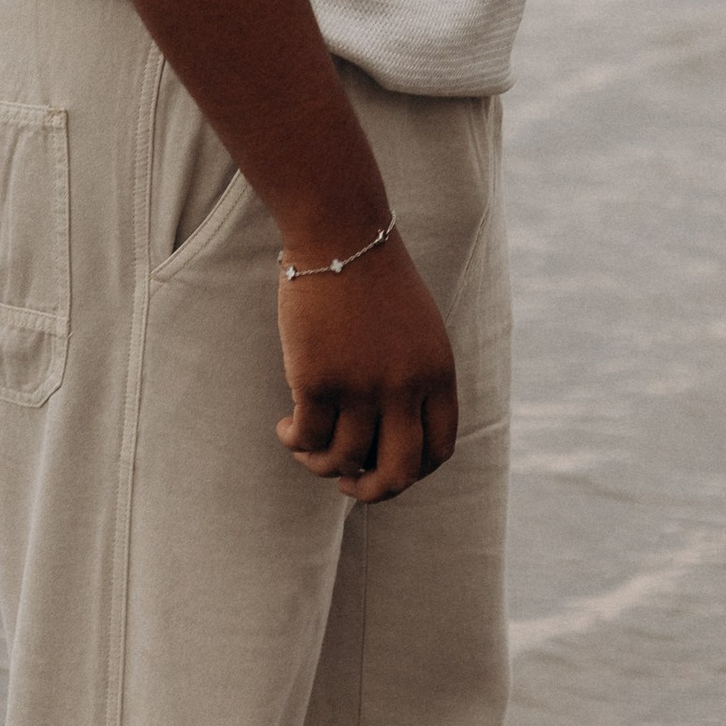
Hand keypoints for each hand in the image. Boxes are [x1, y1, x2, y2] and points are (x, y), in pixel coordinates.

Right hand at [275, 235, 456, 504]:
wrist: (340, 233)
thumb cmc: (376, 279)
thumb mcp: (417, 330)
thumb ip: (415, 380)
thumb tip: (387, 442)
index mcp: (437, 371)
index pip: (439, 449)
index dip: (412, 471)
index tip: (385, 467)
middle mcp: (405, 384)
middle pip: (398, 472)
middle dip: (372, 492)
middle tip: (349, 486)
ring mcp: (361, 384)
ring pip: (342, 460)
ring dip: (320, 465)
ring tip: (305, 446)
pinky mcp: (318, 379)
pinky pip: (307, 438)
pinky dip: (294, 442)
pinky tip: (286, 428)